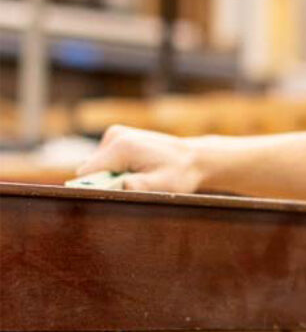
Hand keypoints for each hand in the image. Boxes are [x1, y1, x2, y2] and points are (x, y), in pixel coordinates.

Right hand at [75, 125, 202, 192]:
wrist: (193, 158)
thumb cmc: (180, 174)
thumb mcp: (161, 186)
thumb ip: (136, 187)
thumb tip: (112, 189)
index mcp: (121, 147)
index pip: (87, 174)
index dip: (94, 189)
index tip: (112, 196)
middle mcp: (114, 136)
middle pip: (91, 170)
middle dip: (105, 183)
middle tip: (132, 188)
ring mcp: (115, 134)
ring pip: (97, 167)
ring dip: (112, 177)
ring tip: (138, 179)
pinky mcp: (118, 138)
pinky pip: (105, 161)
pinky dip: (116, 170)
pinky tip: (137, 171)